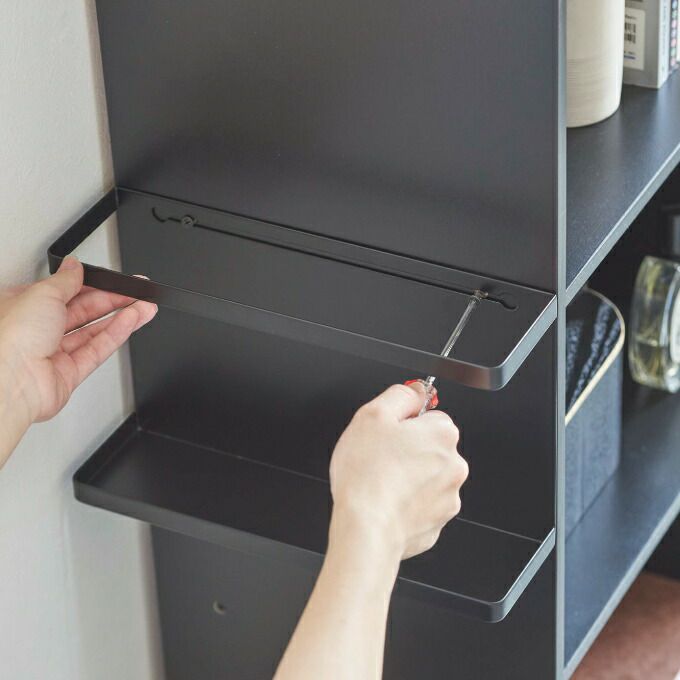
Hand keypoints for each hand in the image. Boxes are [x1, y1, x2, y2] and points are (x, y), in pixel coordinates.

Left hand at [0, 256, 156, 450]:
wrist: (10, 382)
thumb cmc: (9, 339)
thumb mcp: (42, 293)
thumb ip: (66, 279)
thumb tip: (75, 266)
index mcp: (22, 306)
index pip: (64, 291)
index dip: (91, 284)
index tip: (113, 279)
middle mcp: (36, 330)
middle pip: (83, 310)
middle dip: (113, 299)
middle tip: (137, 291)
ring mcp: (53, 353)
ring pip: (93, 331)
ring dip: (121, 317)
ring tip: (144, 306)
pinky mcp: (68, 373)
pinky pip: (97, 350)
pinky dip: (116, 334)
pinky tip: (131, 321)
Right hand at [329, 382, 467, 561]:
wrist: (366, 529)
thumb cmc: (367, 476)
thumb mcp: (373, 415)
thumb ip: (400, 395)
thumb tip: (415, 390)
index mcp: (443, 434)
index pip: (429, 416)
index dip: (403, 423)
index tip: (388, 434)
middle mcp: (454, 465)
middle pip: (430, 447)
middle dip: (408, 450)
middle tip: (380, 458)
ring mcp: (448, 497)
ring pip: (426, 477)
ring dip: (408, 477)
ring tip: (381, 482)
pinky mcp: (437, 523)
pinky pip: (421, 504)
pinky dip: (407, 503)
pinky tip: (387, 502)